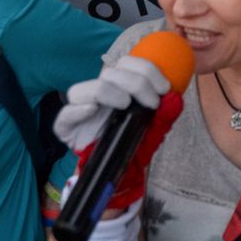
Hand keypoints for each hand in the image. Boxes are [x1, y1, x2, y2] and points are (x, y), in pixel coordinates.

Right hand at [54, 55, 182, 208]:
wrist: (121, 177)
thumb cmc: (134, 147)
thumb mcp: (154, 131)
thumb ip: (164, 115)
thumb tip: (175, 98)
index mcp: (118, 88)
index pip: (126, 64)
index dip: (146, 69)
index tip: (165, 88)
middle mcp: (97, 95)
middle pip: (108, 73)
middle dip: (135, 82)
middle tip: (153, 102)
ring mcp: (79, 111)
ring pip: (81, 89)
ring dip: (108, 91)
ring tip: (125, 104)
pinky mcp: (66, 129)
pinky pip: (65, 115)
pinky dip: (78, 110)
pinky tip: (92, 110)